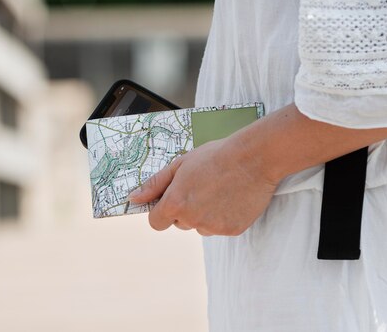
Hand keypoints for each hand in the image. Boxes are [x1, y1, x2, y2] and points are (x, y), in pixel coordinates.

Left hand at [127, 133, 279, 235]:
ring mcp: (213, 227)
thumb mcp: (179, 165)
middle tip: (201, 186)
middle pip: (179, 223)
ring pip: (200, 226)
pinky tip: (231, 197)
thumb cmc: (214, 157)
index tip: (170, 200)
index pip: (156, 222)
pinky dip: (223, 216)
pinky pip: (220, 227)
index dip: (161, 211)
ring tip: (218, 190)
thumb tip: (133, 198)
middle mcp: (192, 219)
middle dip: (185, 209)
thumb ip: (154, 185)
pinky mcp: (232, 230)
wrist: (253, 158)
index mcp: (175, 204)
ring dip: (204, 214)